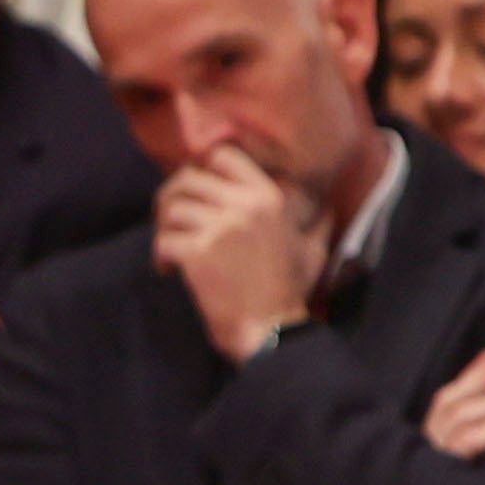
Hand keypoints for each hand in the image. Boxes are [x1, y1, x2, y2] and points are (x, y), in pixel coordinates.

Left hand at [153, 144, 328, 364]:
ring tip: (173, 250)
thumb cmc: (289, 292)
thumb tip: (324, 203)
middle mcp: (245, 206)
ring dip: (164, 229)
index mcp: (268, 197)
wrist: (271, 331)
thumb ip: (316, 220)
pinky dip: (160, 255)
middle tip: (172, 223)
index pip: (221, 154)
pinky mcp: (197, 253)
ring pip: (171, 208)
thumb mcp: (313, 249)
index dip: (200, 167)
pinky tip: (169, 270)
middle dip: (171, 198)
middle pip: (187, 178)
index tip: (195, 191)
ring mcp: (220, 228)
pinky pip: (162, 239)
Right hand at [423, 352, 484, 459]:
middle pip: (468, 397)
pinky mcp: (445, 464)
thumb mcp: (465, 421)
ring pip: (468, 414)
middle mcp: (435, 426)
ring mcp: (437, 445)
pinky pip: (472, 437)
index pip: (470, 383)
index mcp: (441, 413)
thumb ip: (472, 388)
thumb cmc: (452, 461)